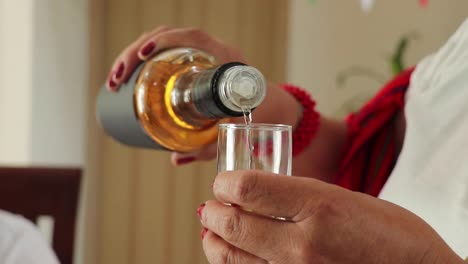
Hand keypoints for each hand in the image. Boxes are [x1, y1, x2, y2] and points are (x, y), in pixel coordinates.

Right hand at [105, 26, 246, 164]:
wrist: (268, 105)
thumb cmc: (255, 116)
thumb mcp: (234, 131)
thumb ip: (209, 146)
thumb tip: (176, 158)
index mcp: (226, 59)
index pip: (194, 38)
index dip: (167, 40)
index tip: (144, 54)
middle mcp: (212, 50)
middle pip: (168, 37)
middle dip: (134, 53)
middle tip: (116, 79)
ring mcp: (201, 52)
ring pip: (162, 42)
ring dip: (132, 56)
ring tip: (115, 81)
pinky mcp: (191, 60)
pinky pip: (164, 50)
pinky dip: (142, 59)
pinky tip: (126, 75)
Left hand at [198, 170, 462, 263]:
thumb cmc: (391, 233)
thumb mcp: (346, 197)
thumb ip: (300, 196)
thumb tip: (259, 194)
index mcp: (317, 204)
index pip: (248, 188)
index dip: (226, 182)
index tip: (224, 182)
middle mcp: (302, 242)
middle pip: (234, 225)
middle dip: (213, 212)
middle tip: (209, 206)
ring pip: (234, 258)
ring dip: (214, 241)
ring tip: (211, 231)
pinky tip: (230, 256)